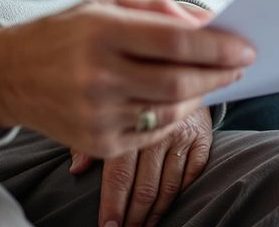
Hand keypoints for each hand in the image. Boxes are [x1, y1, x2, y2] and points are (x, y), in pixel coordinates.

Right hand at [0, 0, 252, 157]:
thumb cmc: (67, 31)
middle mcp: (98, 75)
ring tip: (218, 77)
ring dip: (202, 94)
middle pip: (178, 80)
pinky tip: (184, 99)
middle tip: (243, 62)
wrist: (8, 74)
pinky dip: (175, 115)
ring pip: (169, 110)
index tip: (246, 44)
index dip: (217, 45)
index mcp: (102, 31)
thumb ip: (159, 9)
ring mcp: (96, 114)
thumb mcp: (107, 3)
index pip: (174, 40)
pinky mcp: (96, 144)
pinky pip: (152, 133)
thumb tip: (210, 22)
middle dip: (220, 72)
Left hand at [70, 107, 213, 226]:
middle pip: (144, 186)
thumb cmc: (136, 93)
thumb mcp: (109, 107)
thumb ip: (91, 138)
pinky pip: (191, 176)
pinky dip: (178, 197)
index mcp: (131, 121)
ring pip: (168, 187)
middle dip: (132, 217)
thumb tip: (75, 169)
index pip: (120, 174)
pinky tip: (164, 211)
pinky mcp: (202, 137)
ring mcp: (183, 134)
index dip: (113, 205)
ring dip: (153, 214)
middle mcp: (158, 129)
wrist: (178, 67)